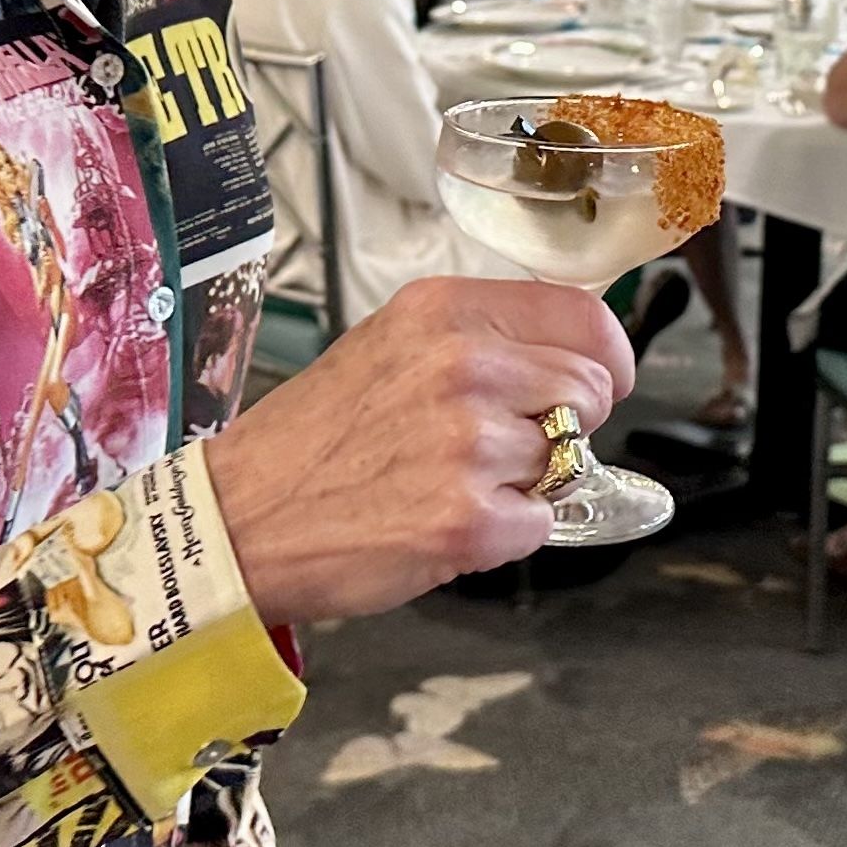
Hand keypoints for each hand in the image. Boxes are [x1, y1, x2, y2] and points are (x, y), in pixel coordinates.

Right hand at [205, 277, 634, 625]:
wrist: (240, 519)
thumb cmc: (313, 439)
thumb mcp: (388, 346)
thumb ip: (476, 338)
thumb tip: (564, 353)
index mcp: (443, 313)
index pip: (581, 315)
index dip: (606, 354)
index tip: (605, 376)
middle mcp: (463, 366)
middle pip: (589, 390)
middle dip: (563, 424)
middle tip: (502, 445)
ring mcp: (469, 444)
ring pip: (567, 460)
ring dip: (528, 482)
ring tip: (455, 483)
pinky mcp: (470, 520)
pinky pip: (542, 523)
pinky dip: (508, 533)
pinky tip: (447, 522)